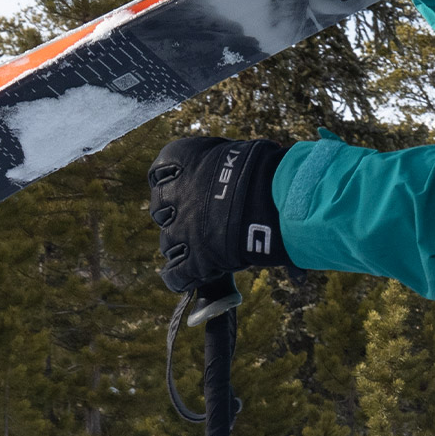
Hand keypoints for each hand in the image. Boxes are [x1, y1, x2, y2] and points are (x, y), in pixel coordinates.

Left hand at [148, 137, 291, 292]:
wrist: (276, 199)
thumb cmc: (267, 171)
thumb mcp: (237, 155)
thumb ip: (223, 165)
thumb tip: (230, 168)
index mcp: (185, 164)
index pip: (158, 173)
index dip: (167, 183)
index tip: (175, 187)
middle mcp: (176, 196)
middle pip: (160, 210)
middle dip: (172, 217)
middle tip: (188, 221)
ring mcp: (183, 230)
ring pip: (167, 244)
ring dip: (178, 247)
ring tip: (193, 250)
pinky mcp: (195, 261)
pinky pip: (177, 275)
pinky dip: (177, 278)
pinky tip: (182, 280)